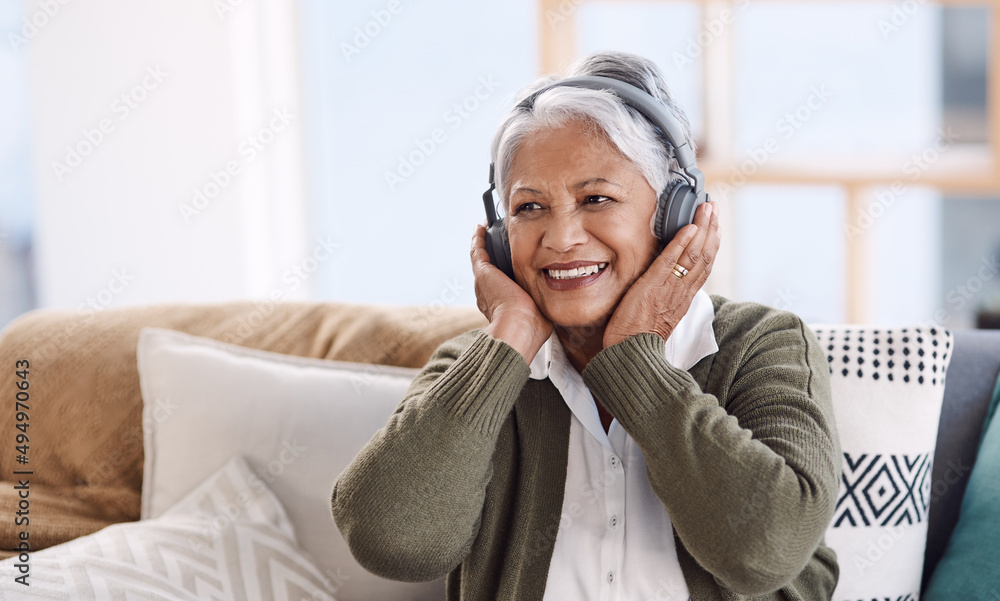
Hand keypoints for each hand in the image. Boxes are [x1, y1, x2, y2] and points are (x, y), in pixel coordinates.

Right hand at [471, 223, 552, 362]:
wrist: (518, 327)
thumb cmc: (532, 327)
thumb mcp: (540, 315)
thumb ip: (544, 306)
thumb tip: (555, 304)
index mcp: (500, 305)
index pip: (500, 285)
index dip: (504, 273)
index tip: (511, 264)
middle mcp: (487, 294)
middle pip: (489, 271)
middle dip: (493, 257)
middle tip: (498, 241)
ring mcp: (483, 282)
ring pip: (481, 259)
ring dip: (483, 244)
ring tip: (487, 230)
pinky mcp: (483, 272)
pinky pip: (477, 250)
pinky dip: (478, 237)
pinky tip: (481, 226)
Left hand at [603, 201, 720, 347]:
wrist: (630, 353)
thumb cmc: (638, 336)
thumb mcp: (659, 313)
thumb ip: (666, 296)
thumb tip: (665, 281)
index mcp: (684, 297)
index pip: (705, 266)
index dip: (712, 243)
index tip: (715, 224)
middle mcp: (682, 291)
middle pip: (705, 256)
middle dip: (711, 229)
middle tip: (714, 207)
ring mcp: (670, 289)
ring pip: (694, 255)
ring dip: (701, 229)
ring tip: (706, 208)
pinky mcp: (653, 287)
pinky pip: (670, 262)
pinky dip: (681, 244)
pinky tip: (688, 228)